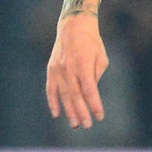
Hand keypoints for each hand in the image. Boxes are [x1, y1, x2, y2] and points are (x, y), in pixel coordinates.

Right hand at [46, 13, 108, 127]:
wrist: (73, 26)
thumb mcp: (101, 57)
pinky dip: (53, 102)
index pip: (90, 90)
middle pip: (75, 95)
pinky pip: (50, 89)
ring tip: (75, 124)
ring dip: (69, 111)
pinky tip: (57, 114)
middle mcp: (68, 68)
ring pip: (63, 95)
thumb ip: (96, 76)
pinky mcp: (51, 69)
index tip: (100, 116)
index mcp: (83, 64)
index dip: (94, 105)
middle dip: (82, 112)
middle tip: (87, 126)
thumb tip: (91, 95)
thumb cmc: (92, 42)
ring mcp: (57, 69)